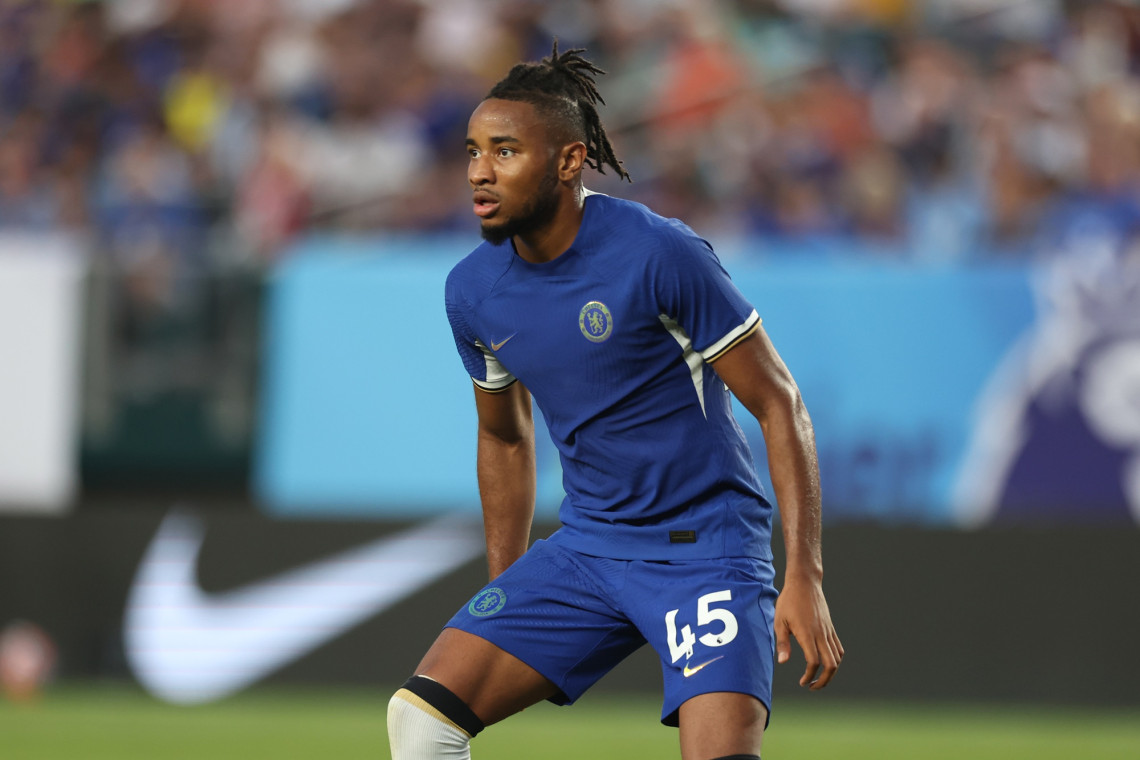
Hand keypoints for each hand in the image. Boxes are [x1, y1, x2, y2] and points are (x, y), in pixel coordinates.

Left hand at [774, 574, 843, 688]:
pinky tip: (825, 663)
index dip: (809, 676)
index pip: (814, 662)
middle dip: (824, 681)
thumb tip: (782, 662)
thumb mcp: (780, 621)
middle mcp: (821, 634)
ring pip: (837, 658)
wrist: (805, 583)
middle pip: (831, 665)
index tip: (802, 682)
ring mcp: (828, 631)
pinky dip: (835, 659)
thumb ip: (783, 643)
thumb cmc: (789, 601)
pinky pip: (838, 648)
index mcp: (807, 634)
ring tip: (818, 678)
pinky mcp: (830, 627)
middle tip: (812, 686)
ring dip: (831, 672)